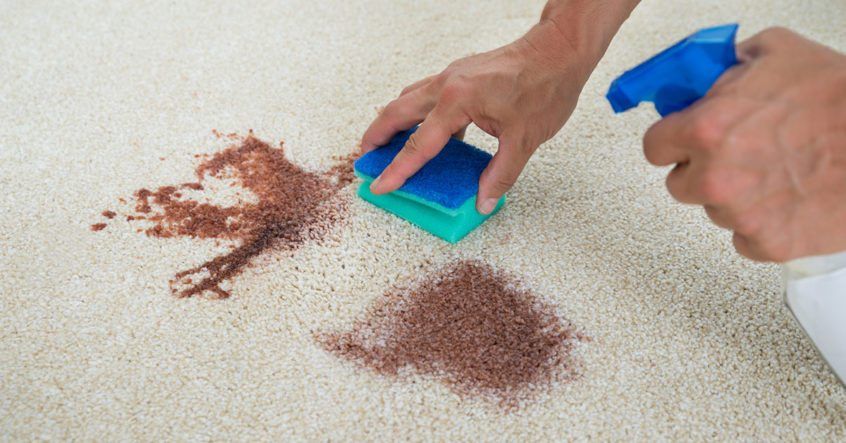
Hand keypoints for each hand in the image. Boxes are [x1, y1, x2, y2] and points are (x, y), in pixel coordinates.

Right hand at [360, 22, 591, 213]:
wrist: (559, 50)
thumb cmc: (546, 86)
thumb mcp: (524, 139)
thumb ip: (500, 174)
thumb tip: (484, 201)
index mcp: (458, 100)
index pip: (418, 144)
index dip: (397, 170)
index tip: (379, 186)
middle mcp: (447, 84)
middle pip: (397, 112)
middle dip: (376, 137)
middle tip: (366, 160)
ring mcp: (452, 76)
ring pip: (409, 99)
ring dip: (392, 121)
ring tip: (384, 144)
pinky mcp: (461, 74)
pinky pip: (427, 94)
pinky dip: (417, 113)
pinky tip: (427, 131)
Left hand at [644, 27, 845, 261]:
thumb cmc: (840, 97)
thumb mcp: (775, 53)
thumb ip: (723, 69)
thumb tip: (702, 82)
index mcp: (706, 129)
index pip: (654, 147)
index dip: (673, 140)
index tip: (686, 140)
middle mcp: (716, 177)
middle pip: (680, 184)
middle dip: (702, 169)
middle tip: (740, 154)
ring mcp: (740, 216)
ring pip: (715, 210)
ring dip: (735, 197)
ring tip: (778, 173)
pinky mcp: (769, 244)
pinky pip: (746, 238)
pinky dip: (763, 224)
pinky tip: (790, 200)